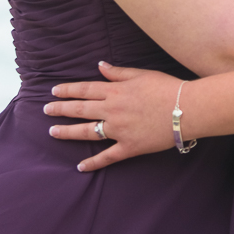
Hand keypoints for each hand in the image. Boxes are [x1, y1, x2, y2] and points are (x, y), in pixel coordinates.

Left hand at [45, 62, 185, 171]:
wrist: (186, 109)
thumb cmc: (167, 88)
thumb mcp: (142, 74)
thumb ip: (118, 73)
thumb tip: (100, 66)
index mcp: (115, 91)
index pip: (84, 89)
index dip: (67, 90)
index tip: (54, 91)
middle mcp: (112, 110)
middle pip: (80, 109)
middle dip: (60, 109)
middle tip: (46, 110)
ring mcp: (118, 130)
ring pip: (87, 132)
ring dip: (68, 132)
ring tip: (53, 132)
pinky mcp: (129, 147)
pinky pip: (107, 157)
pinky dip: (93, 163)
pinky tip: (80, 167)